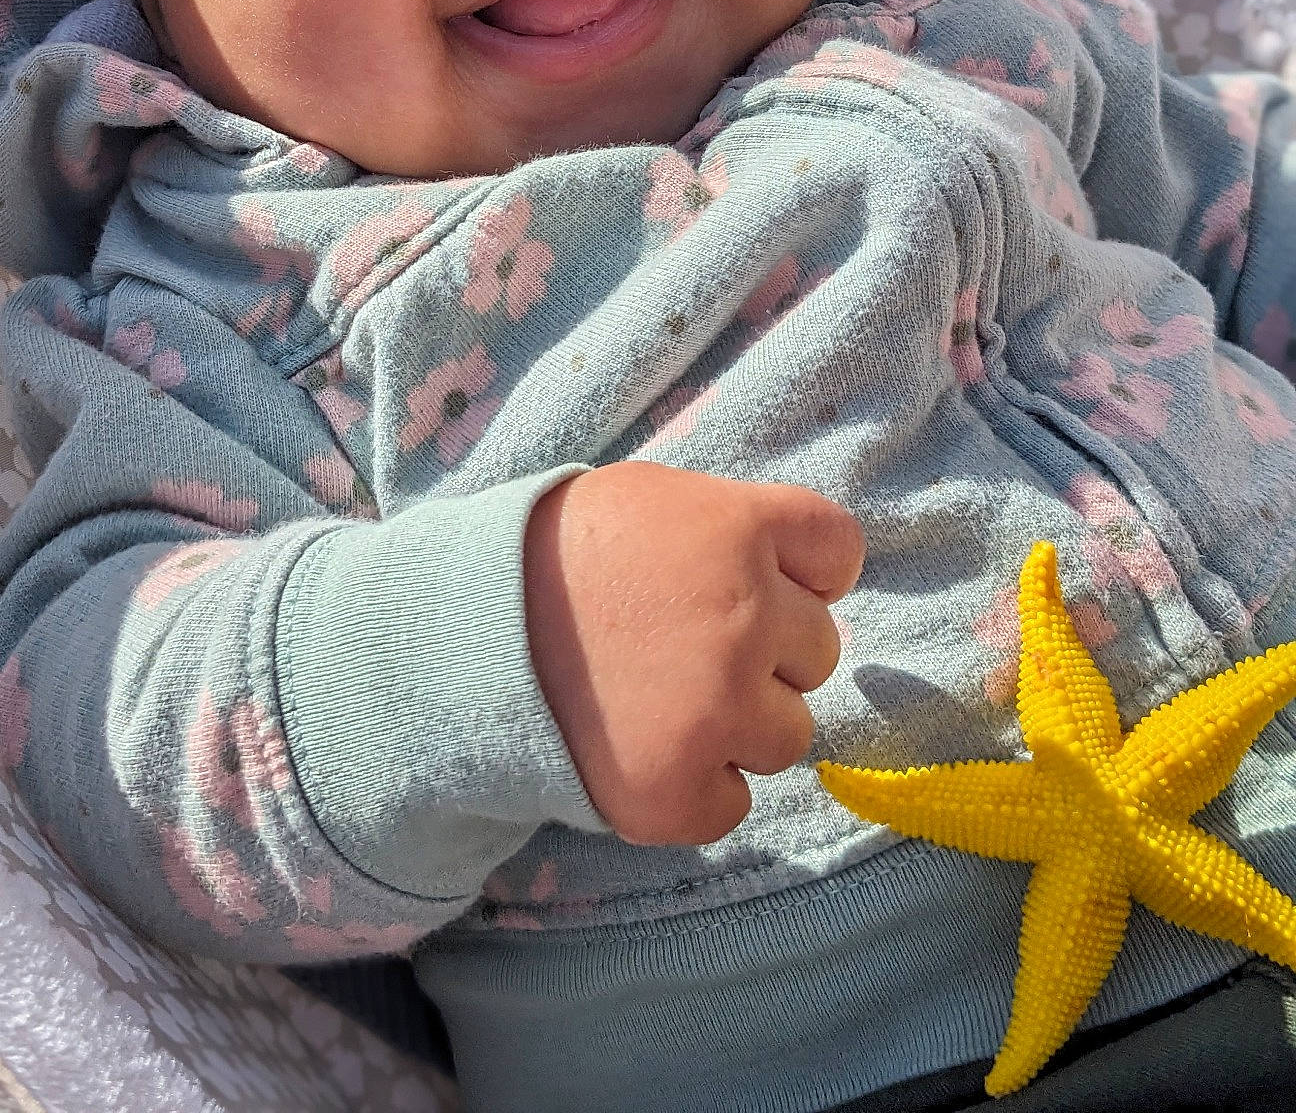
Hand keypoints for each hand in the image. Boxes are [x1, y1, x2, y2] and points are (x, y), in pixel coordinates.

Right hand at [523, 461, 862, 844]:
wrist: (465, 634)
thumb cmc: (562, 555)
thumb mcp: (654, 499)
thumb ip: (736, 527)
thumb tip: (809, 576)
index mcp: (740, 530)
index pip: (838, 550)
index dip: (807, 571)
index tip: (768, 582)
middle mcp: (746, 618)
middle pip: (819, 647)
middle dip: (767, 648)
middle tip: (687, 641)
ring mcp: (717, 711)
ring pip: (789, 733)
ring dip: (741, 723)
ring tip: (664, 697)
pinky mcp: (680, 791)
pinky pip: (734, 802)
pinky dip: (697, 787)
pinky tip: (644, 744)